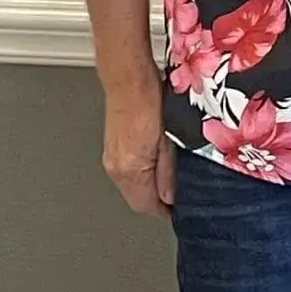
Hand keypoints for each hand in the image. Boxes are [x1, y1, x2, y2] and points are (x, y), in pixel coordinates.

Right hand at [102, 82, 173, 216]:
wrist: (128, 79)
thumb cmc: (148, 102)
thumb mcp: (170, 142)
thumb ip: (169, 173)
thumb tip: (170, 196)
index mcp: (129, 169)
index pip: (146, 206)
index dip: (165, 211)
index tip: (179, 210)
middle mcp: (115, 167)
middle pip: (137, 199)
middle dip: (157, 200)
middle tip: (178, 194)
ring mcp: (111, 157)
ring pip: (132, 186)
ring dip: (149, 186)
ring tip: (169, 175)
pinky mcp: (112, 148)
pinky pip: (127, 172)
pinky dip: (142, 173)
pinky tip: (156, 160)